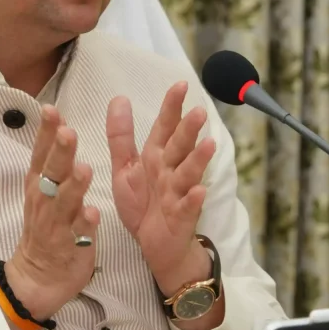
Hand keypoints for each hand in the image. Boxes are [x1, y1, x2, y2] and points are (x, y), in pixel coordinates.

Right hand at [5, 105, 99, 323]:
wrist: (37, 278)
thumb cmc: (46, 227)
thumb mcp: (44, 191)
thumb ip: (54, 162)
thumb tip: (61, 128)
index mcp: (38, 185)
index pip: (41, 154)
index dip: (45, 132)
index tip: (51, 109)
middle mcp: (44, 202)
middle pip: (51, 173)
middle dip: (59, 153)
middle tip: (68, 132)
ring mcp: (56, 225)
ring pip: (65, 203)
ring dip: (74, 186)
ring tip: (85, 169)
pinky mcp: (70, 248)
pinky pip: (79, 235)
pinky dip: (85, 225)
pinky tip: (92, 215)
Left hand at [106, 81, 215, 294]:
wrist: (153, 244)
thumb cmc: (143, 203)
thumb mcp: (125, 168)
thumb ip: (121, 136)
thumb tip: (119, 98)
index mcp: (155, 157)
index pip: (164, 127)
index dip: (171, 107)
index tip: (180, 85)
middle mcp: (169, 171)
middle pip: (179, 147)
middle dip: (189, 130)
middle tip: (199, 111)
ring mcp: (178, 193)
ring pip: (188, 172)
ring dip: (198, 159)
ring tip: (209, 144)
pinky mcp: (181, 216)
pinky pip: (188, 206)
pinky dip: (194, 198)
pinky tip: (200, 190)